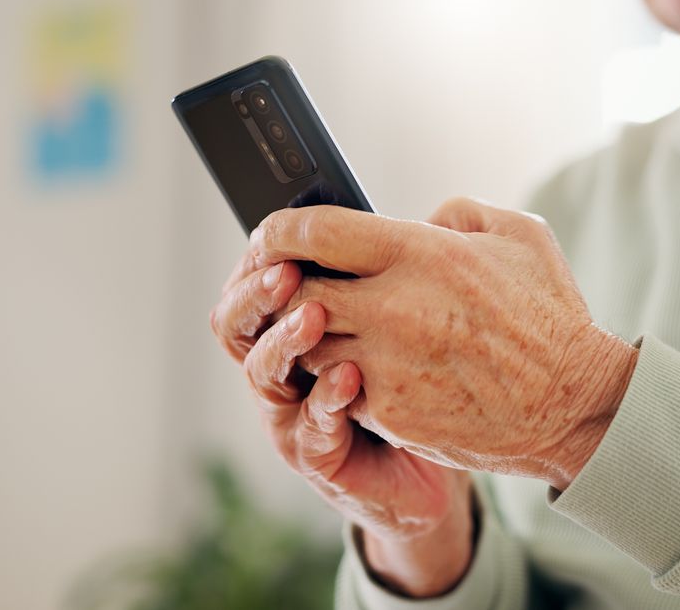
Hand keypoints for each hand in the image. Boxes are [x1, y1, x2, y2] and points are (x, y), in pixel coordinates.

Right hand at [209, 255, 473, 596]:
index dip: (260, 256)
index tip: (282, 231)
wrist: (443, 461)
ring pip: (263, 373)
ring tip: (315, 314)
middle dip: (256, 294)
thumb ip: (380, 275)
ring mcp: (291, 415)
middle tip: (284, 272)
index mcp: (290, 327)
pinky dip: (327, 399)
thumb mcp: (397, 315)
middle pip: (236, 324)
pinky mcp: (317, 456)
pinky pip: (311, 426)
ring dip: (285, 340)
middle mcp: (280, 370)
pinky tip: (350, 376)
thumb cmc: (417, 376)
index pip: (252, 283)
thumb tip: (388, 218)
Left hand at [250, 198, 638, 489]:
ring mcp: (387, 362)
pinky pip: (338, 388)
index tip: (273, 236)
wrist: (574, 405)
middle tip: (292, 287)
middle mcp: (395, 305)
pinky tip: (368, 370)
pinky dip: (344, 379)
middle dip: (288, 288)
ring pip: (309, 344)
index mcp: (421, 252)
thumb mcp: (517, 235)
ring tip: (337, 329)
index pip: (315, 231)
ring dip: (314, 336)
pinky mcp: (390, 410)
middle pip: (298, 290)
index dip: (280, 231)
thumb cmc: (548, 315)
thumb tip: (414, 219)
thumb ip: (455, 213)